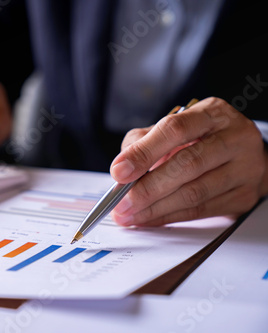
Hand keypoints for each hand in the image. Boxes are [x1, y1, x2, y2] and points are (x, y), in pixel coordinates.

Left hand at [110, 97, 267, 225]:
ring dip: (155, 208)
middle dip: (147, 188)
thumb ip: (144, 142)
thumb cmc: (200, 139)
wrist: (243, 155)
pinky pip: (202, 211)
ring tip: (130, 214)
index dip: (144, 152)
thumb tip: (121, 169)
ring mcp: (245, 168)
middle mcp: (234, 137)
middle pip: (187, 164)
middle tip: (121, 202)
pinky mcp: (245, 195)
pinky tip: (149, 219)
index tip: (119, 172)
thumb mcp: (173, 129)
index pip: (175, 129)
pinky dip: (170, 217)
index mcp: (212, 113)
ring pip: (195, 193)